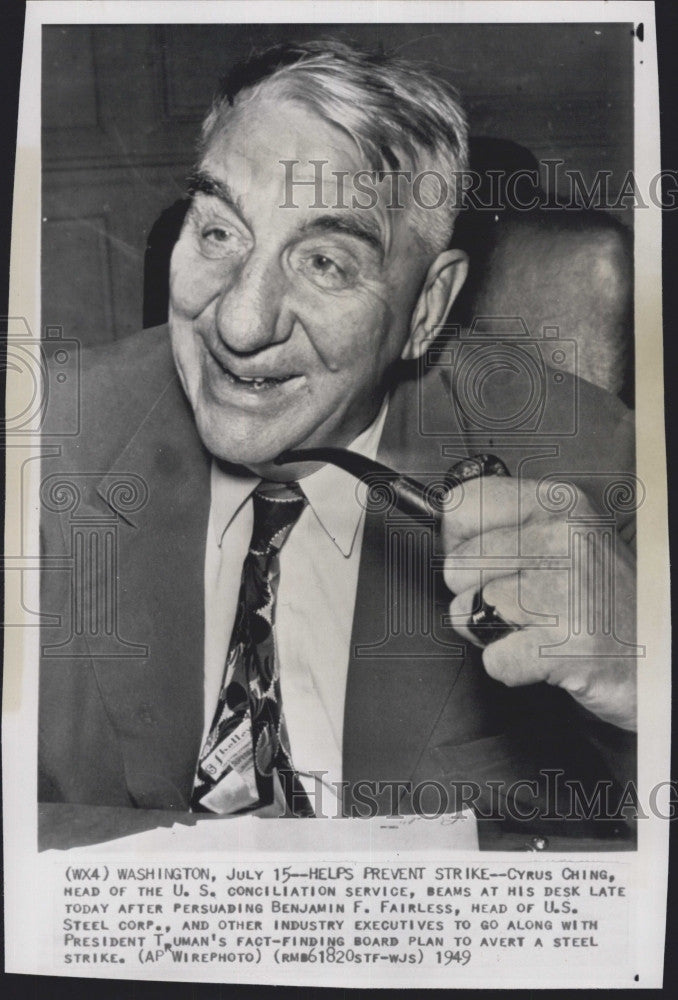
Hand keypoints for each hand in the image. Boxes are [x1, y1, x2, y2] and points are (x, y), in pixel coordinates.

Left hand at [441, 475, 636, 731]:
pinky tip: (545, 654)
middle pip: (456, 566)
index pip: (461, 505)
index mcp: (559, 504)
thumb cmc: (607, 599)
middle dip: (476, 593)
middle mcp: (562, 539)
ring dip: (493, 631)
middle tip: (522, 602)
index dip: (458, 539)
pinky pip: (493, 658)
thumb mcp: (568, 538)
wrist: (659, 653)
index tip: (479, 555)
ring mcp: (565, 590)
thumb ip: (511, 525)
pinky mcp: (565, 644)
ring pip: (468, 612)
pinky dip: (512, 667)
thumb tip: (444, 524)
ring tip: (536, 627)